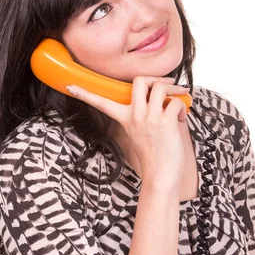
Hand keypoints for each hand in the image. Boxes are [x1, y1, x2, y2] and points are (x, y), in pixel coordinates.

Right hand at [67, 76, 188, 187]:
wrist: (161, 176)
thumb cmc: (154, 155)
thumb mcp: (140, 132)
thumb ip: (144, 113)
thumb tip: (163, 94)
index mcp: (124, 118)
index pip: (101, 103)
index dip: (85, 94)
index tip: (70, 86)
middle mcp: (135, 116)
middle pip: (139, 80)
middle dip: (155, 78)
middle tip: (165, 86)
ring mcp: (149, 118)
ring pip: (160, 86)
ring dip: (174, 91)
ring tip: (177, 101)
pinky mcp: (165, 122)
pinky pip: (176, 102)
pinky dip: (183, 107)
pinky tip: (181, 119)